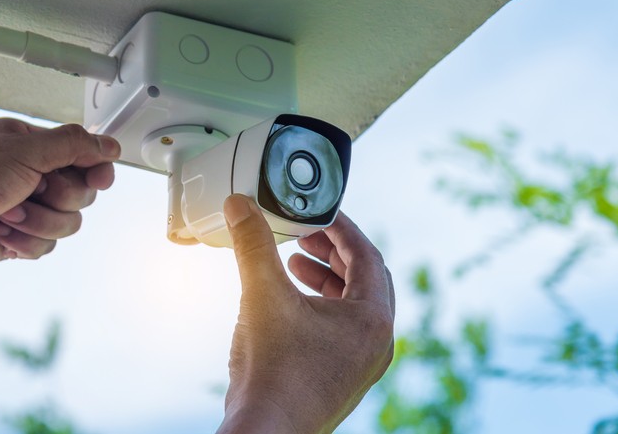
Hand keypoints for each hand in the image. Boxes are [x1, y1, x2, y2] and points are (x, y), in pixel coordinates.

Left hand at [0, 118, 119, 294]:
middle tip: (33, 190)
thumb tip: (109, 145)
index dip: (95, 167)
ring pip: (68, 221)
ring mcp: (25, 207)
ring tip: (7, 214)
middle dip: (58, 195)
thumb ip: (73, 146)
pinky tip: (0, 232)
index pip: (81, 153)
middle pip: (81, 191)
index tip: (100, 178)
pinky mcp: (20, 238)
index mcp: (27, 144)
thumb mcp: (24, 150)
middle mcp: (29, 173)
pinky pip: (48, 244)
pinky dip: (26, 240)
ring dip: (39, 220)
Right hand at [217, 195, 394, 433]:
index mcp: (372, 318)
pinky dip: (321, 306)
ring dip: (326, 279)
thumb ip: (253, 245)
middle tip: (305, 235)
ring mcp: (362, 363)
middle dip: (333, 252)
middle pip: (365, 279)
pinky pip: (342, 329)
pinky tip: (289, 302)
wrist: (267, 432)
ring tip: (293, 264)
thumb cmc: (274, 371)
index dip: (341, 228)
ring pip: (354, 305)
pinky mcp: (343, 377)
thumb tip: (241, 205)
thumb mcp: (263, 294)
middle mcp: (376, 342)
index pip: (366, 254)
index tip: (319, 212)